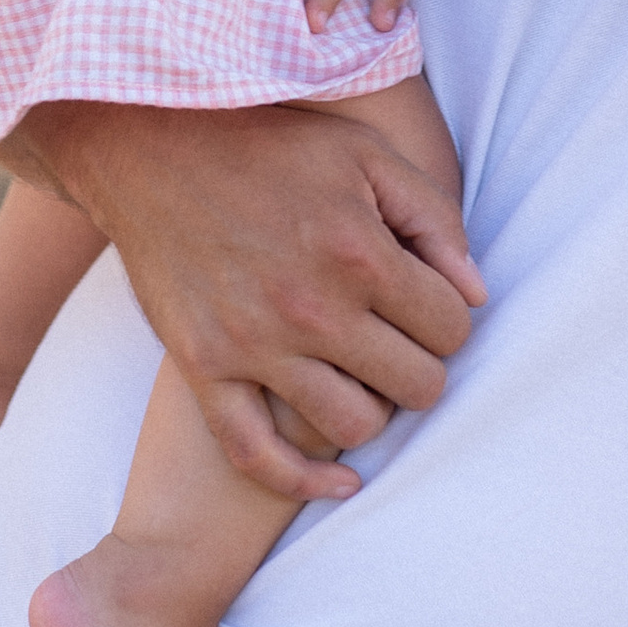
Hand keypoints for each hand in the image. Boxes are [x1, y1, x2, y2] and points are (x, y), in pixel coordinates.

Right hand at [0, 101, 482, 504]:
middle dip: (421, 367)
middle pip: (415, 386)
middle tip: (398, 342)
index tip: (427, 307)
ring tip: (361, 377)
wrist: (151, 145)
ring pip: (354, 427)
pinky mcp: (203, 368)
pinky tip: (338, 483)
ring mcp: (253, 344)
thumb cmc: (268, 144)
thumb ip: (432, 218)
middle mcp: (311, 308)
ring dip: (372, 409)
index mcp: (358, 251)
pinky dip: (304, 482)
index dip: (450, 321)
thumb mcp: (364, 153)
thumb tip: (476, 294)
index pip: (451, 329)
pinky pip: (257, 456)